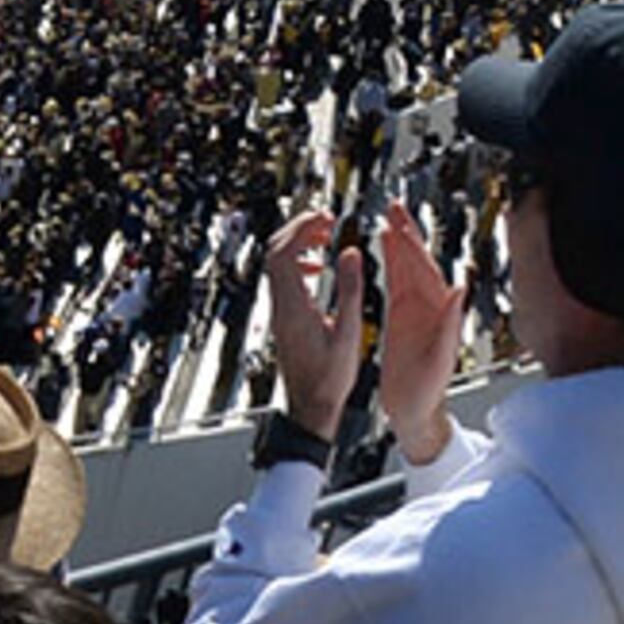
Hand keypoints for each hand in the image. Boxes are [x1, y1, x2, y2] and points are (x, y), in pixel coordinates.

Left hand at [261, 210, 366, 441]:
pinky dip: (297, 264)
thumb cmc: (330, 378)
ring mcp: (279, 312)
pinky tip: (317, 269)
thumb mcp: (349, 331)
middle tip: (324, 221)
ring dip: (297, 245)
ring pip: (275, 265)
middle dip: (297, 229)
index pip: (282, 252)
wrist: (310, 406)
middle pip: (274, 252)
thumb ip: (349, 289)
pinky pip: (282, 280)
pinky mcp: (283, 318)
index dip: (300, 228)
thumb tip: (349, 253)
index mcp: (293, 306)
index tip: (323, 217)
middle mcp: (280, 306)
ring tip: (324, 238)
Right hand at [375, 201, 463, 464]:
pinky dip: (390, 264)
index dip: (412, 245)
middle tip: (393, 208)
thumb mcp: (439, 358)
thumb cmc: (428, 391)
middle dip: (406, 233)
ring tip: (386, 220)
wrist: (415, 410)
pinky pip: (396, 283)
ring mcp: (415, 310)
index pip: (425, 270)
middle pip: (416, 261)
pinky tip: (382, 251)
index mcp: (438, 312)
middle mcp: (428, 306)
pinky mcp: (402, 317)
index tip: (398, 224)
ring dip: (397, 243)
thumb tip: (460, 288)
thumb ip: (450, 323)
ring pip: (406, 268)